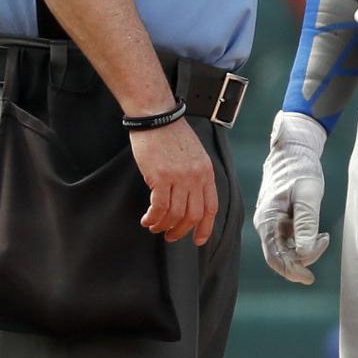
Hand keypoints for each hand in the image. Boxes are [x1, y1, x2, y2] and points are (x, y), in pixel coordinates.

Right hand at [130, 115, 219, 244]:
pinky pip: (159, 207)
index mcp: (207, 172)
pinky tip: (146, 219)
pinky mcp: (161, 177)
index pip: (211, 207)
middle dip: (181, 231)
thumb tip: (190, 200)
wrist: (157, 117)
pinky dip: (153, 218)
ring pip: (175, 214)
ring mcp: (179, 177)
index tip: (198, 240)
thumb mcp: (194, 155)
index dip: (206, 227)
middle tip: (170, 237)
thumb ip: (195, 176)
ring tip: (154, 227)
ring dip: (164, 226)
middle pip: (193, 215)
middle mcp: (196, 177)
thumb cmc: (172, 135)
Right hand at [254, 111, 330, 284]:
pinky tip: (320, 235)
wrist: (294, 152)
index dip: (291, 270)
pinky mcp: (279, 221)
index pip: (275, 256)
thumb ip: (306, 224)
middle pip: (279, 257)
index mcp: (267, 219)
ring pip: (285, 250)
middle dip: (299, 264)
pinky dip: (304, 243)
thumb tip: (304, 253)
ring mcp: (271, 223)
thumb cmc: (301, 170)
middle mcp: (265, 223)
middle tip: (317, 265)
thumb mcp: (308, 195)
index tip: (309, 278)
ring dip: (304, 252)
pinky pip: (289, 240)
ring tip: (324, 238)